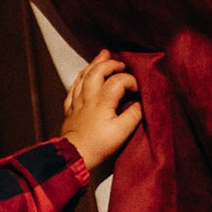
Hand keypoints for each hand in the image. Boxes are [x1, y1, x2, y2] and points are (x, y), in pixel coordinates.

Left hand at [60, 50, 141, 172]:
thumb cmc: (99, 144)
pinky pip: (73, 87)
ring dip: (94, 64)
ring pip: (83, 76)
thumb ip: (133, 114)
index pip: (118, 81)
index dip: (130, 80)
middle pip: (97, 72)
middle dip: (110, 64)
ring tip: (102, 55)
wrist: (74, 155)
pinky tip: (84, 75)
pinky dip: (80, 77)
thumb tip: (140, 103)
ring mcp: (77, 101)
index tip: (138, 89)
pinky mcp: (70, 108)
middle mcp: (88, 97)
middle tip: (120, 63)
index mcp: (102, 101)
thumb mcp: (122, 132)